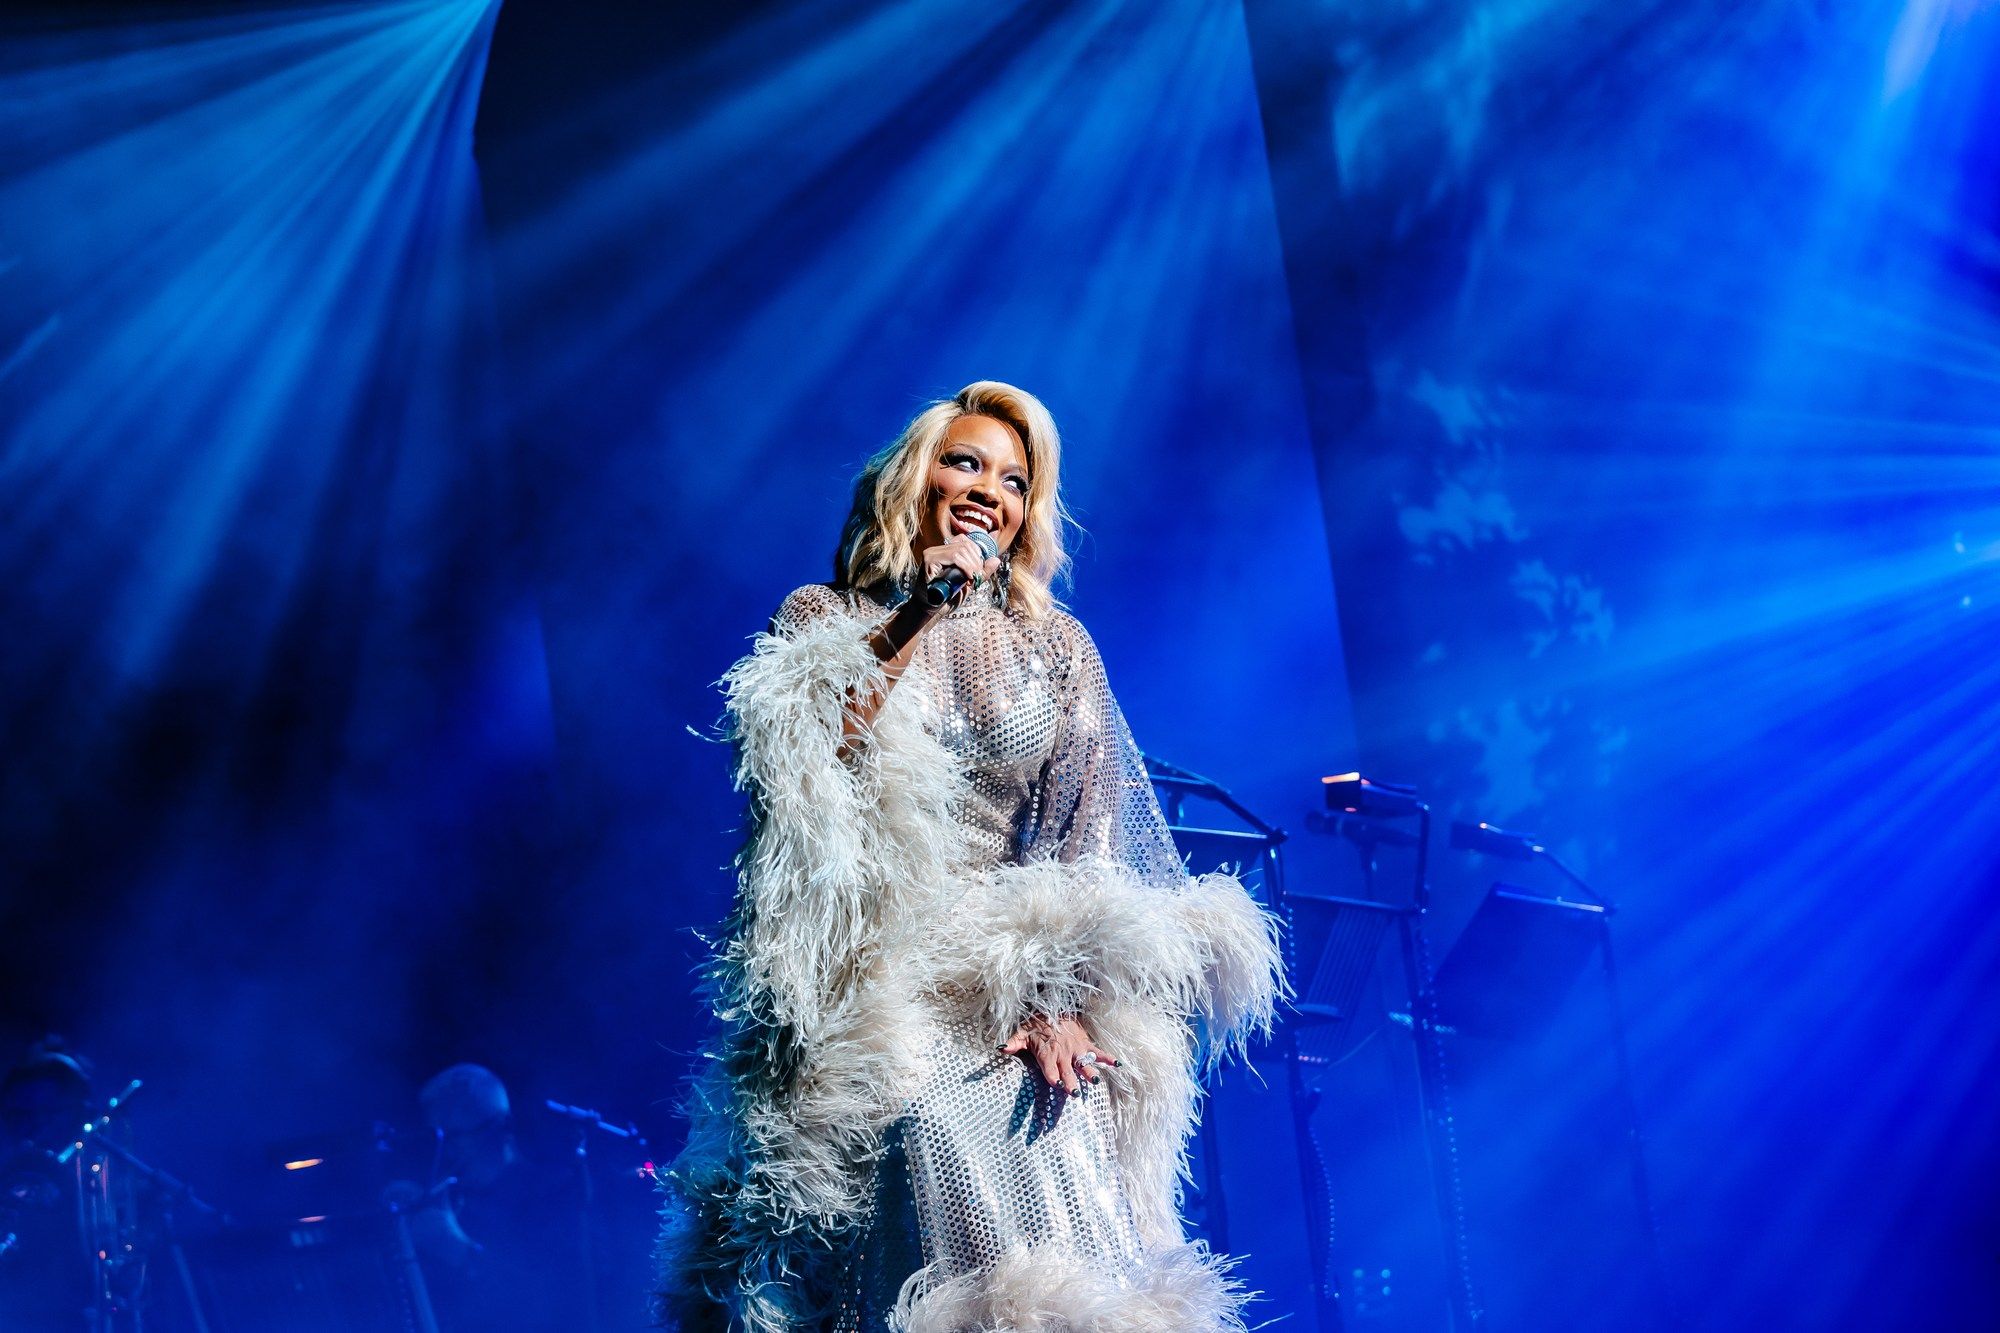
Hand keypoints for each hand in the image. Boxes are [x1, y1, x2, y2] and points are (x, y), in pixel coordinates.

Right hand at [918, 533, 1000, 599]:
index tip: (979, 569)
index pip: (964, 541)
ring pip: (960, 550)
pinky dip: (965, 566)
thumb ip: (981, 572)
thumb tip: (996, 559)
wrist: (931, 611)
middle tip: (977, 576)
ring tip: (972, 578)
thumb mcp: (969, 583)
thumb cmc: (947, 599)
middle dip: (976, 560)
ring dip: (972, 565)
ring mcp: (931, 554)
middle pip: (964, 544)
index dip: (976, 552)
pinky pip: (953, 557)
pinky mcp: (929, 561)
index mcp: (944, 552)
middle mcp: (936, 550)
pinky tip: (968, 577)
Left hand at [1001, 1015, 1116, 1094]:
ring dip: (1088, 1072)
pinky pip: (1098, 1052)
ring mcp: (1076, 1049)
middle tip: (1073, 1092)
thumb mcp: (1022, 1032)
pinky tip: (1117, 1064)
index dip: (1053, 1076)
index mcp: (1047, 1054)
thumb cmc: (1036, 1024)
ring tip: (1093, 1080)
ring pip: (1083, 1064)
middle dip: (1070, 1082)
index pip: (1050, 1068)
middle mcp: (1063, 1053)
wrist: (1054, 1005)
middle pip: (1067, 1071)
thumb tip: (1000, 1049)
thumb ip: (1013, 1043)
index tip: (1056, 1084)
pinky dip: (1107, 1058)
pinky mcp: (1085, 1045)